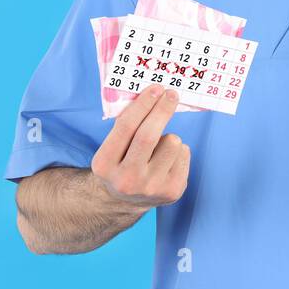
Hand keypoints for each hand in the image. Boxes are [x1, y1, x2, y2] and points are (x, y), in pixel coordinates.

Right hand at [90, 85, 190, 208]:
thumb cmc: (121, 161)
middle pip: (149, 135)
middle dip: (162, 110)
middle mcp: (126, 180)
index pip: (126, 127)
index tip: (156, 88)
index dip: (143, 104)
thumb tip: (153, 94)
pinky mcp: (172, 191)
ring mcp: (150, 188)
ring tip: (160, 147)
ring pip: (172, 142)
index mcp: (104, 165)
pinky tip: (167, 161)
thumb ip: (126, 125)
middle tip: (171, 94)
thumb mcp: (112, 147)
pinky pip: (184, 153)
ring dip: (170, 136)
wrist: (126, 200)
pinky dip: (178, 150)